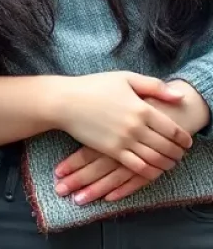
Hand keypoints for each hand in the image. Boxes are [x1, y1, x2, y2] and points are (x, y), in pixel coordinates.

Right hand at [55, 81, 209, 204]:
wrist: (64, 101)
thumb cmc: (93, 86)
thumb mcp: (124, 78)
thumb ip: (154, 86)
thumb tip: (179, 95)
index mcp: (142, 108)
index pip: (173, 130)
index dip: (184, 139)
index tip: (186, 142)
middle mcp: (136, 126)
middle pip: (167, 147)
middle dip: (178, 153)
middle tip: (180, 154)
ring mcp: (124, 140)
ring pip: (156, 160)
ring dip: (167, 164)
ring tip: (169, 163)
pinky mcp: (112, 151)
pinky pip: (139, 168)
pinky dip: (151, 172)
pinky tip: (153, 170)